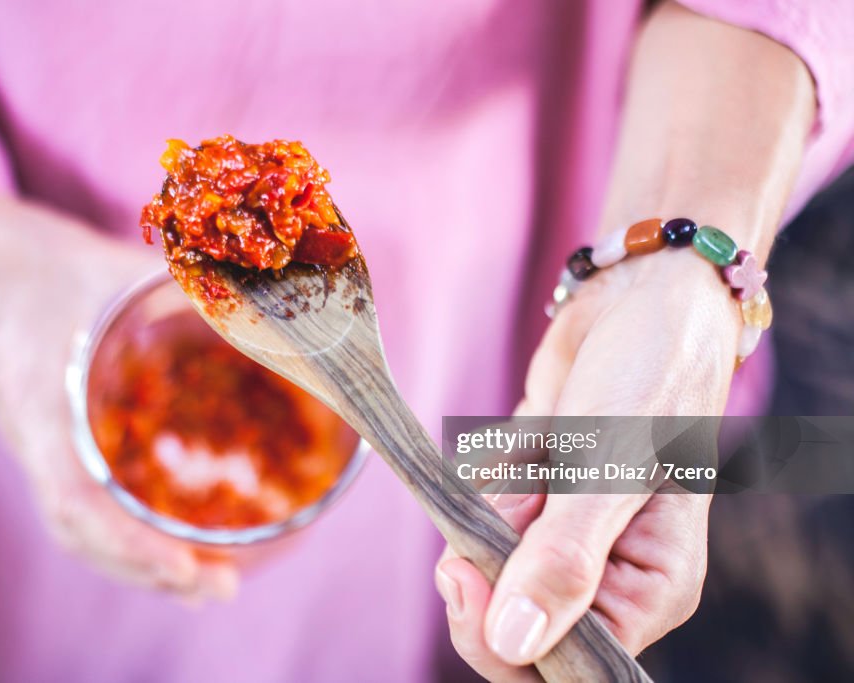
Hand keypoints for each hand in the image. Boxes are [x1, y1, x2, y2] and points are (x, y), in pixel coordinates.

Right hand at [0, 196, 237, 602]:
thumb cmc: (37, 259)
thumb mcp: (114, 268)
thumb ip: (192, 290)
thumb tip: (278, 308)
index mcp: (42, 406)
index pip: (75, 502)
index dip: (128, 544)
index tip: (187, 568)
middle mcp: (37, 440)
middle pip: (81, 534)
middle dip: (149, 570)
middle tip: (220, 588)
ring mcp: (40, 443)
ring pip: (81, 526)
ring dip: (139, 559)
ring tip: (203, 579)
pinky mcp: (49, 435)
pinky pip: (83, 499)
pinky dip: (126, 530)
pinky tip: (169, 535)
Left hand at [437, 252, 730, 680]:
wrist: (636, 300)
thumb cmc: (650, 378)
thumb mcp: (610, 470)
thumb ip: (561, 561)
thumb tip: (513, 643)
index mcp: (646, 591)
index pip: (559, 661)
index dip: (497, 631)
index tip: (464, 570)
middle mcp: (602, 575)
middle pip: (505, 616)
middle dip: (488, 552)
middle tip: (507, 490)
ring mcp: (560, 535)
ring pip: (481, 555)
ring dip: (494, 496)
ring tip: (544, 443)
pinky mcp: (529, 497)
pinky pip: (476, 507)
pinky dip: (488, 469)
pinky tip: (531, 433)